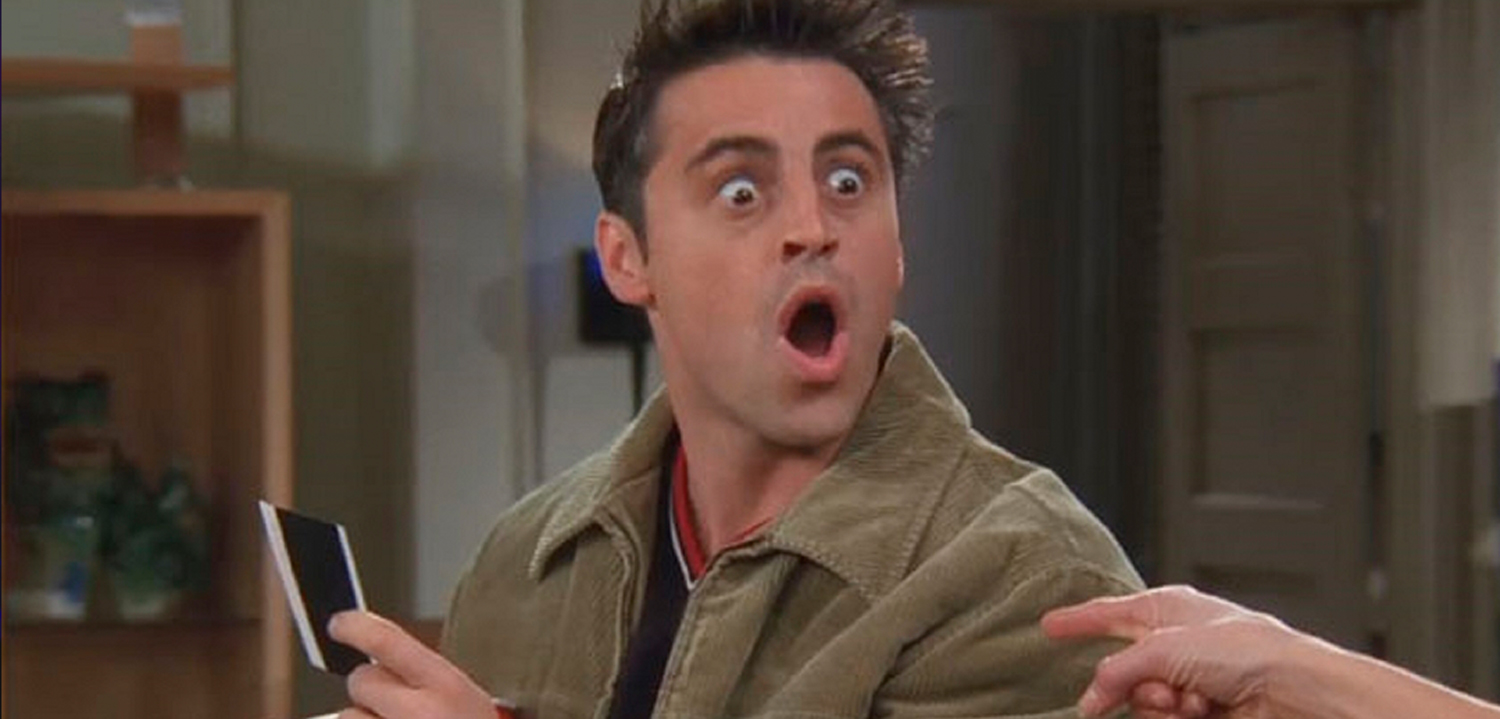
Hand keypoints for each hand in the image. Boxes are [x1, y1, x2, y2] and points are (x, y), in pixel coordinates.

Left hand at [328, 610, 498, 718]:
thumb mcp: (470, 704)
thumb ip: (428, 681)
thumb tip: (379, 660)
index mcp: (447, 689)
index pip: (388, 642)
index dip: (357, 627)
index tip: (341, 623)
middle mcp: (418, 714)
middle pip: (361, 681)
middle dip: (371, 691)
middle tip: (396, 707)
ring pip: (349, 718)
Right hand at [1042, 585, 1297, 718]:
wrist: (1292, 689)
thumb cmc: (1242, 649)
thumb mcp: (1162, 647)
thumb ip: (1116, 672)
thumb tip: (1089, 700)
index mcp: (1168, 608)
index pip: (1110, 612)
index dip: (1078, 620)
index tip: (1048, 626)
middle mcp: (1178, 642)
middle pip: (1124, 668)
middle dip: (1133, 684)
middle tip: (1159, 691)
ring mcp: (1190, 679)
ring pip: (1144, 701)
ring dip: (1162, 705)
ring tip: (1192, 701)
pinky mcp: (1203, 710)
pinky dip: (1178, 718)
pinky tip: (1204, 712)